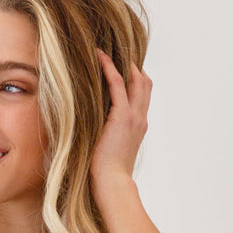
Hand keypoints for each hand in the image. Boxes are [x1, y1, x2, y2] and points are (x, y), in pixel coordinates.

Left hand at [90, 49, 151, 191]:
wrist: (112, 183)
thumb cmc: (106, 173)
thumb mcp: (109, 147)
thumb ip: (106, 133)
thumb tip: (89, 127)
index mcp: (138, 125)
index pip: (142, 93)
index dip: (135, 77)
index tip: (121, 66)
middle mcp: (140, 117)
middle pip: (144, 82)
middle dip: (132, 65)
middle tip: (115, 51)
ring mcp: (134, 116)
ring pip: (136, 80)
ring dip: (123, 62)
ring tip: (106, 50)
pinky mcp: (123, 117)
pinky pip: (119, 85)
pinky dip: (110, 69)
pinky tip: (100, 57)